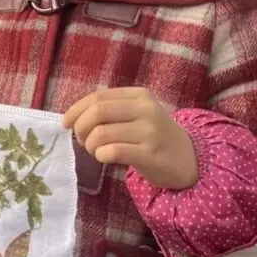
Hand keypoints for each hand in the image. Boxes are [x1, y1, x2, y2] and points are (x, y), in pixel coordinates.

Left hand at [62, 87, 198, 189]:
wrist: (190, 160)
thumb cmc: (155, 136)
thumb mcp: (137, 114)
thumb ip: (110, 110)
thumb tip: (72, 117)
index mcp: (139, 96)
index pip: (98, 97)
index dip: (76, 110)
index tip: (66, 123)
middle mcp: (146, 110)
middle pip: (97, 112)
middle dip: (80, 127)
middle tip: (81, 139)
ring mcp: (149, 132)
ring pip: (101, 134)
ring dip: (90, 145)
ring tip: (96, 151)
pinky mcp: (150, 154)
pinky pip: (111, 151)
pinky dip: (101, 155)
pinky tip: (106, 158)